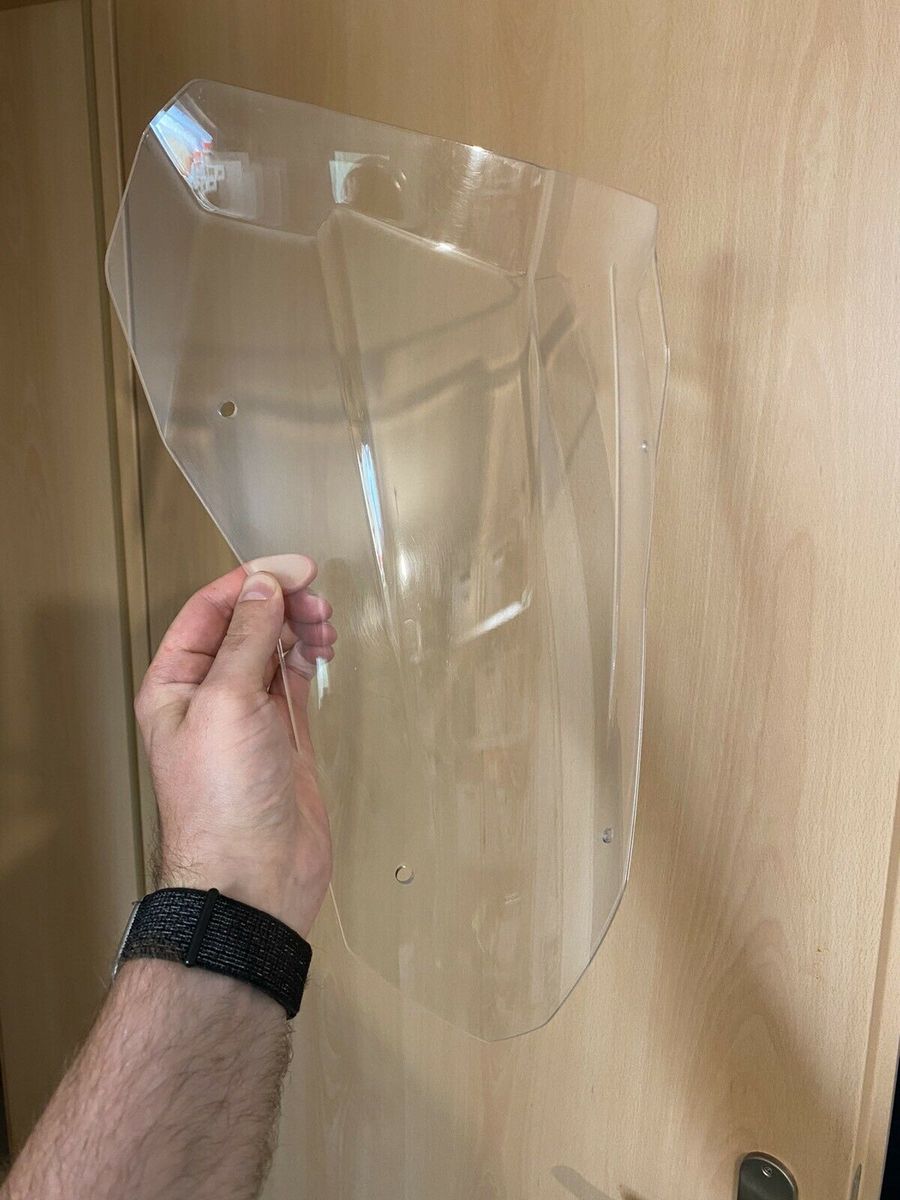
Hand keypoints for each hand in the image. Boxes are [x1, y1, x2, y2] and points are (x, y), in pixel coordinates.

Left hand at [133, 555, 335, 936]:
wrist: (254, 877)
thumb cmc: (224, 798)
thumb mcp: (228, 701)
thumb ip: (247, 637)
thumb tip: (264, 586)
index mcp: (176, 683)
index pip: (209, 611)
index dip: (251, 581)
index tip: (296, 568)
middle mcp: (210, 694)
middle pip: (246, 625)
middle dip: (282, 604)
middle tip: (318, 601)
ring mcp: (248, 715)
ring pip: (274, 649)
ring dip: (300, 628)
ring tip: (325, 625)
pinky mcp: (284, 735)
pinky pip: (294, 680)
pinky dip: (309, 657)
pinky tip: (322, 650)